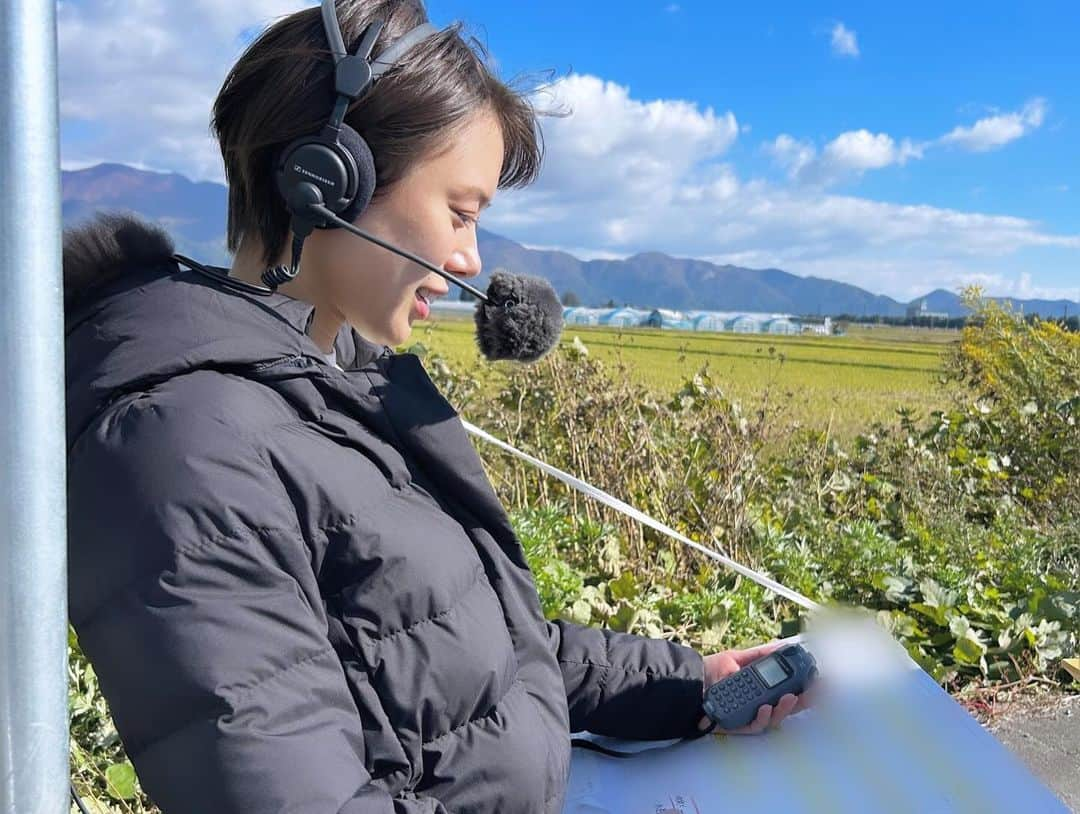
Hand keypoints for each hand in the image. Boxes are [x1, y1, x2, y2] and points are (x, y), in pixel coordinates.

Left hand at [696, 642, 811, 734]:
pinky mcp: (738, 725)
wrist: (689, 683)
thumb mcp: (739, 659)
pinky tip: (764, 707)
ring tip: (789, 697)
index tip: (821, 681)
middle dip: (804, 701)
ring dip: (784, 708)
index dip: (807, 688)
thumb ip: (761, 655)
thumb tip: (783, 646)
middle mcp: (760, 705)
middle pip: (788, 707)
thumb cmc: (713, 672)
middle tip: (815, 692)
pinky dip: (761, 717)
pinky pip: (755, 726)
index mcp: (763, 689)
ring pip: (775, 719)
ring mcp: (750, 716)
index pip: (790, 690)